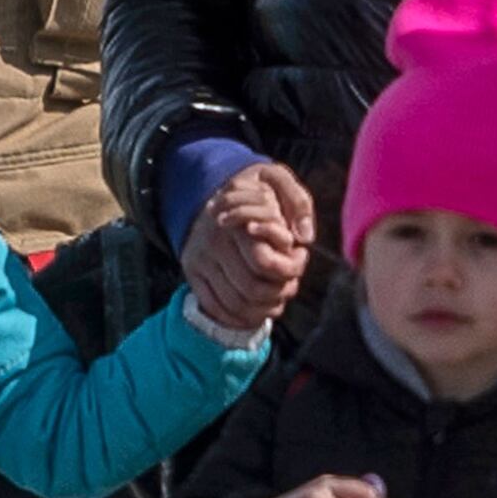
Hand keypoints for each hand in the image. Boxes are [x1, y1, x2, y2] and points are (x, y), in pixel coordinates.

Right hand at [178, 161, 314, 335]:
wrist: (215, 193)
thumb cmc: (255, 190)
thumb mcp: (277, 179)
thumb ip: (298, 202)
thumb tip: (304, 238)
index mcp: (235, 221)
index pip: (264, 262)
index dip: (289, 269)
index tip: (300, 257)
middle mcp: (213, 243)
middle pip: (252, 289)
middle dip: (279, 293)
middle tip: (291, 282)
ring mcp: (199, 261)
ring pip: (235, 304)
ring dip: (263, 310)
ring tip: (279, 298)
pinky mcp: (192, 274)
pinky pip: (214, 308)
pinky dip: (238, 318)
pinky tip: (257, 311)